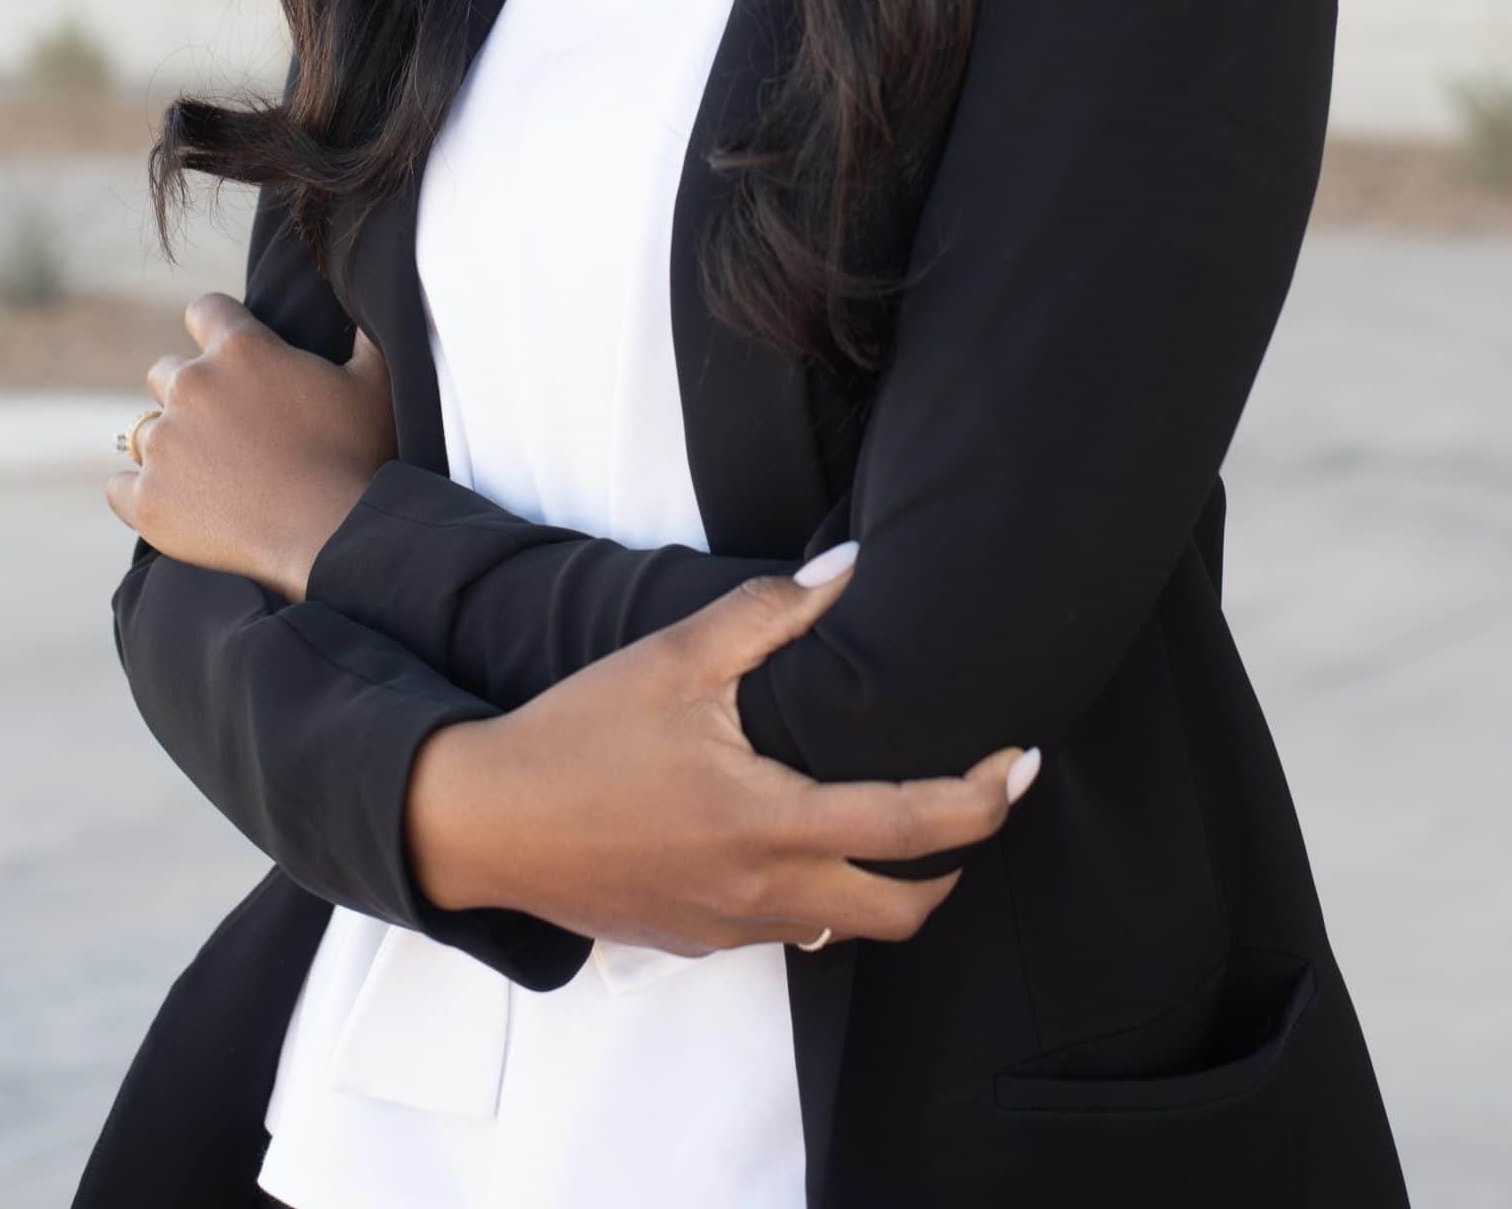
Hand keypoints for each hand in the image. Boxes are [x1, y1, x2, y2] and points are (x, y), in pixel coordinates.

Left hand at [105, 294, 398, 599]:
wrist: (331, 537)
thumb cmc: (358, 456)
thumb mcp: (373, 382)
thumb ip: (364, 332)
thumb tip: (365, 296)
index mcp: (241, 348)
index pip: (205, 309)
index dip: (217, 327)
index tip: (231, 354)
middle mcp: (191, 384)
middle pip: (166, 372)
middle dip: (192, 394)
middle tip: (228, 429)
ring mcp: (163, 443)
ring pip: (144, 431)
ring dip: (169, 446)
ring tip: (208, 475)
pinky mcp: (146, 499)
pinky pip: (119, 488)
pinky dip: (142, 496)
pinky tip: (176, 506)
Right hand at [405, 553, 1040, 952]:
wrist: (487, 822)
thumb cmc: (579, 733)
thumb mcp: (675, 658)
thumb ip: (772, 615)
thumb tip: (851, 569)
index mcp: (768, 820)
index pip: (910, 824)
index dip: (984, 799)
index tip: (1024, 764)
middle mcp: (764, 892)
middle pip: (903, 908)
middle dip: (957, 862)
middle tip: (977, 801)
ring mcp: (733, 928)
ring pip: (850, 927)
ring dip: (891, 882)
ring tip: (902, 817)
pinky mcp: (701, 941)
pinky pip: (791, 930)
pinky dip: (825, 893)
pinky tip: (806, 838)